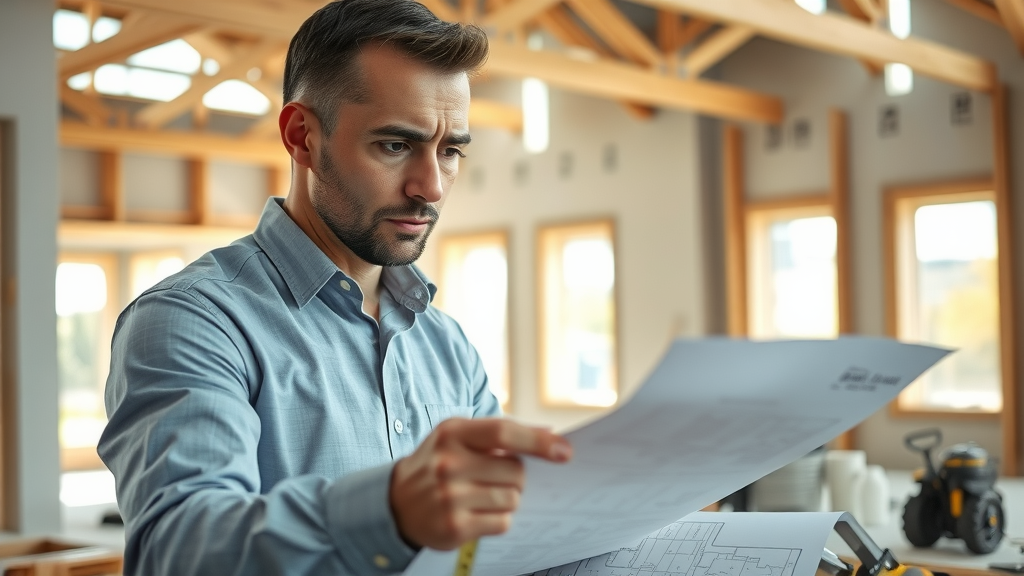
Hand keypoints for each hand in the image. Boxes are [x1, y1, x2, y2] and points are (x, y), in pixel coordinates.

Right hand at [389, 418, 571, 549]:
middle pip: (515, 471)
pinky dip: (499, 519)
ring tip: (485, 496)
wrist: (396, 502)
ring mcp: (449, 496)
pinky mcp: (453, 526)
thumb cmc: (438, 464)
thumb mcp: (459, 437)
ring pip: (512, 499)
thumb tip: (550, 433)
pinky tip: (479, 514)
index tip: (565, 451)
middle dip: (517, 477)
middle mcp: (448, 463)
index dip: (538, 441)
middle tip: (498, 478)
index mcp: (453, 433)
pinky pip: (502, 522)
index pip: (503, 432)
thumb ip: (500, 432)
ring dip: (509, 499)